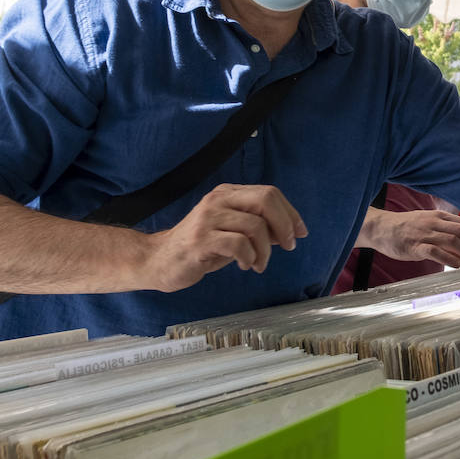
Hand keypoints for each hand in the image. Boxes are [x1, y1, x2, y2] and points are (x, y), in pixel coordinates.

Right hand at [144, 184, 306, 290]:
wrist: (158, 261)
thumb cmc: (200, 249)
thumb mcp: (233, 234)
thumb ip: (259, 228)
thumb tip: (290, 230)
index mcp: (228, 194)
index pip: (269, 193)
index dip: (290, 213)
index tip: (300, 233)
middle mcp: (218, 200)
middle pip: (265, 200)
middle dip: (285, 225)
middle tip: (288, 246)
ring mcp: (208, 218)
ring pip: (255, 225)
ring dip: (265, 250)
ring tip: (259, 264)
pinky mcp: (200, 239)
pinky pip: (238, 243)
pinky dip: (249, 257)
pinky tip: (245, 265)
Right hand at [362, 209, 459, 267]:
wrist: (381, 228)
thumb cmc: (406, 228)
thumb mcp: (427, 222)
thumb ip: (444, 230)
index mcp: (438, 216)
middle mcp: (433, 223)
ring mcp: (424, 234)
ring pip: (452, 241)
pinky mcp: (414, 246)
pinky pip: (435, 251)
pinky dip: (449, 258)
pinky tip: (459, 264)